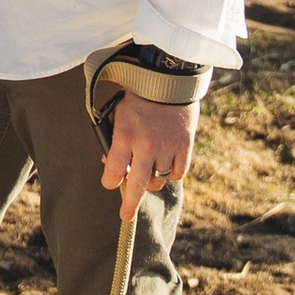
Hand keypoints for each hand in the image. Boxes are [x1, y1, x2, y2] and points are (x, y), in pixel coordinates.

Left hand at [99, 91, 196, 214]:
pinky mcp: (185, 146)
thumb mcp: (118, 112)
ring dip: (151, 181)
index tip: (109, 182)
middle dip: (129, 205)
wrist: (170, 77)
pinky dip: (171, 172)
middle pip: (136, 187)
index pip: (112, 171)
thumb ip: (113, 138)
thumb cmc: (139, 95)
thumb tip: (109, 163)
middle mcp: (145, 146)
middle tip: (125, 217)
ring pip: (158, 180)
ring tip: (148, 174)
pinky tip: (166, 164)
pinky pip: (177, 172)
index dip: (109, 181)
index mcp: (124, 135)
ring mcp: (166, 147)